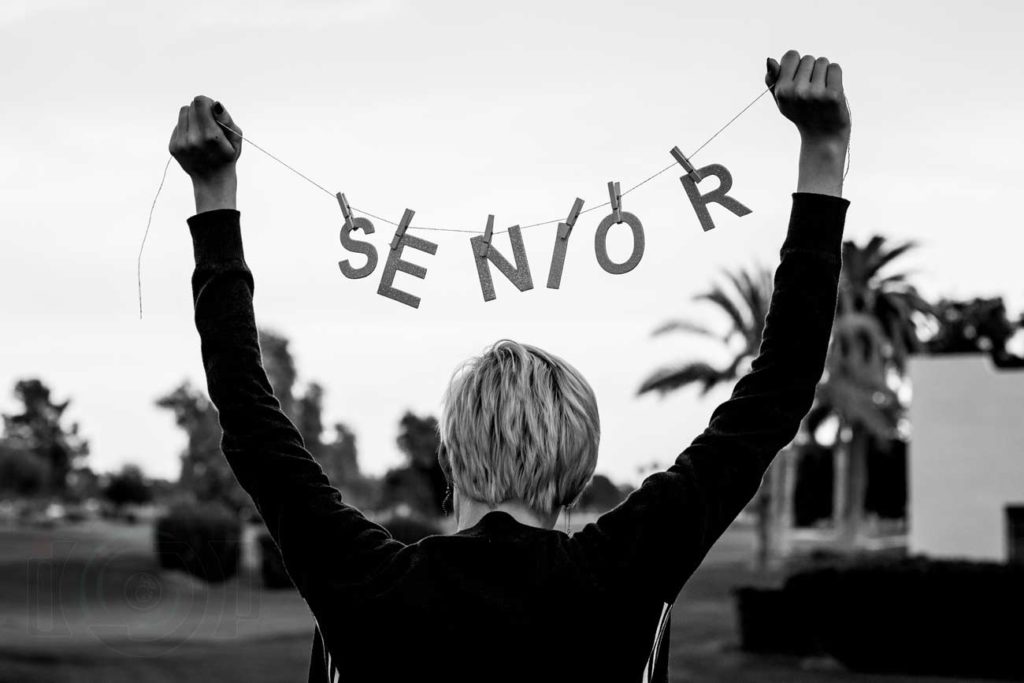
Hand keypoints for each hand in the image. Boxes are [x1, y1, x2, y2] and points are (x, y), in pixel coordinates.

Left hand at [169, 96, 242, 212]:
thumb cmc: (227, 156)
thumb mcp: (235, 139)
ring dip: (192, 118)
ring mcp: (181, 144)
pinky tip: (195, 141)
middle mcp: (193, 139)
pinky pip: (178, 126)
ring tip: (201, 131)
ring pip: (182, 113)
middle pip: (190, 106)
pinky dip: (186, 129)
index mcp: (211, 136)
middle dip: (200, 110)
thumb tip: (215, 105)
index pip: (200, 102)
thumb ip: (226, 119)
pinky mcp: (173, 147)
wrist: (213, 181)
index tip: (212, 111)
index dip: (207, 102)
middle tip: (209, 123)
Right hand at [766, 51, 849, 196]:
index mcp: (782, 90)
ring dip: (824, 74)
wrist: (823, 137)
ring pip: (823, 62)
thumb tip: (770, 60)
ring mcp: (815, 94)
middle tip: (812, 91)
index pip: (791, 55)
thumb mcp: (782, 100)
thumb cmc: (802, 114)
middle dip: (811, 70)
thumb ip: (773, 80)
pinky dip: (835, 77)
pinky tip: (831, 92)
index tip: (799, 80)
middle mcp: (797, 91)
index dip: (797, 65)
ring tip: (821, 92)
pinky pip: (835, 68)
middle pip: (808, 58)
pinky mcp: (833, 95)